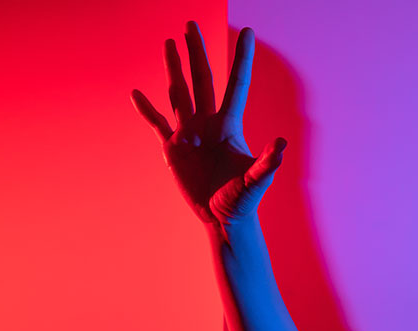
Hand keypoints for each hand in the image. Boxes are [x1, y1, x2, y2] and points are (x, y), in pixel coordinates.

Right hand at [131, 23, 285, 224]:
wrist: (222, 218)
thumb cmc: (242, 201)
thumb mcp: (255, 181)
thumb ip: (266, 163)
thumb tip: (281, 145)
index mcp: (228, 125)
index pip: (236, 84)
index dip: (242, 58)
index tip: (248, 31)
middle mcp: (208, 123)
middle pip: (202, 79)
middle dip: (196, 51)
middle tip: (190, 24)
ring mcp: (189, 134)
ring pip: (179, 93)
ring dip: (173, 68)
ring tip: (169, 43)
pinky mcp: (173, 149)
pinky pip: (157, 123)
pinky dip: (146, 109)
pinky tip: (136, 93)